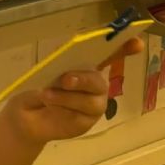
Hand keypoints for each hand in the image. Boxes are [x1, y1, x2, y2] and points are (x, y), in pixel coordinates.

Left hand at [3, 36, 144, 145]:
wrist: (28, 113)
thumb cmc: (40, 85)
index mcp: (88, 65)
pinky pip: (80, 116)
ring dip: (67, 97)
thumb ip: (59, 65)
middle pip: (98, 81)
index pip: (111, 54)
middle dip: (83, 79)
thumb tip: (67, 65)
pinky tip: (50, 106)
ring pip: (89, 101)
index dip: (125, 48)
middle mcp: (96, 84)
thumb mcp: (45, 71)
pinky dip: (63, 109)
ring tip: (46, 94)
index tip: (137, 42)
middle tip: (65, 79)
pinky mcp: (87, 123)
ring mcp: (94, 104)